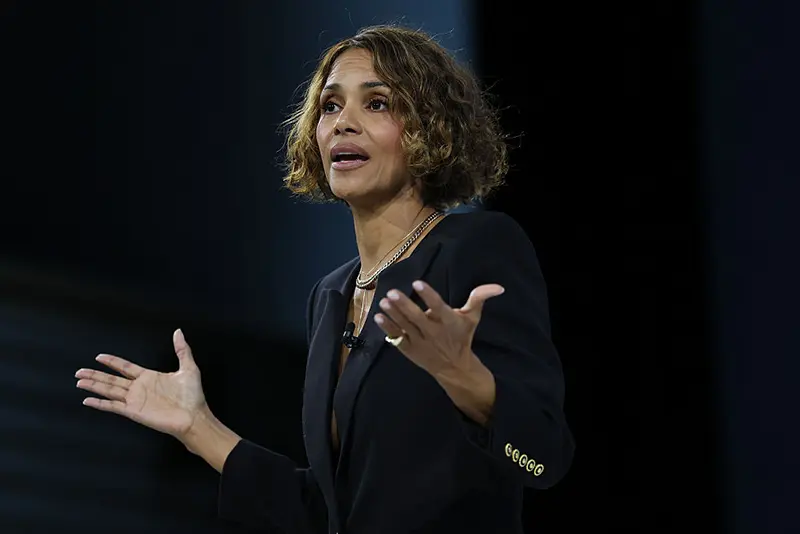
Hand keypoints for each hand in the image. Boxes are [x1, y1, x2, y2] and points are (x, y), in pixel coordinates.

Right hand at [75, 329, 206, 439]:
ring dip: (94, 385)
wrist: (194, 416)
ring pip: (109, 390)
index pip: (125, 367)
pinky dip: (100, 403)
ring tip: (79, 381)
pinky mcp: (134, 411)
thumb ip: (182, 350)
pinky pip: (113, 406)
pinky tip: (88, 400)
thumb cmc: (193, 396)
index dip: (112, 362)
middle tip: (79, 371)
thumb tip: (178, 332)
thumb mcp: (188, 368)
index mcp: (149, 377)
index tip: (99, 357)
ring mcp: (135, 400)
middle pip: (112, 379)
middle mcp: (139, 388)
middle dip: (95, 375)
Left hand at [373, 280, 504, 377]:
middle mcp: (433, 332)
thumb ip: (479, 299)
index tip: (418, 283)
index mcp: (448, 322)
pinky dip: (387, 328)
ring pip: (404, 326)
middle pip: (417, 318)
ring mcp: (419, 342)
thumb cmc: (462, 337)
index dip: (429, 296)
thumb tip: (498, 287)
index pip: (438, 307)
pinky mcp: (409, 349)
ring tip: (384, 301)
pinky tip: (377, 317)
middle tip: (392, 293)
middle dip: (404, 306)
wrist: (454, 367)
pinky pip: (396, 337)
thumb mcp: (472, 318)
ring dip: (393, 314)